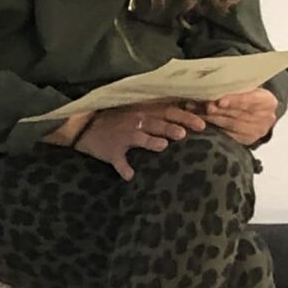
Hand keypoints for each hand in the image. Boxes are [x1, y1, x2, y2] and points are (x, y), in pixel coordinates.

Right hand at [72, 102, 208, 180]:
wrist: (85, 127)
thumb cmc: (116, 120)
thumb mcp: (137, 112)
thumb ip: (158, 116)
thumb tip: (186, 122)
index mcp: (144, 112)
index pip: (169, 111)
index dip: (186, 117)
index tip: (203, 125)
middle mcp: (135, 122)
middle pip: (157, 123)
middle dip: (172, 128)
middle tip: (185, 134)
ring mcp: (123, 136)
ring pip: (139, 137)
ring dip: (150, 141)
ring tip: (163, 146)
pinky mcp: (111, 151)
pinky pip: (118, 160)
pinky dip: (124, 168)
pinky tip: (130, 176)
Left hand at [203, 88, 278, 145]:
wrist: (259, 114)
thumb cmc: (250, 96)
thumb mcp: (248, 88)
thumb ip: (235, 88)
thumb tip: (214, 86)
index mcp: (268, 101)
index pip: (249, 100)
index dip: (234, 100)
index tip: (219, 101)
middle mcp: (266, 118)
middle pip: (238, 113)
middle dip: (218, 109)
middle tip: (201, 105)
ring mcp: (257, 131)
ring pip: (230, 124)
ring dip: (212, 118)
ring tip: (197, 111)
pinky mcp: (248, 140)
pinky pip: (228, 134)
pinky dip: (214, 127)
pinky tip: (203, 121)